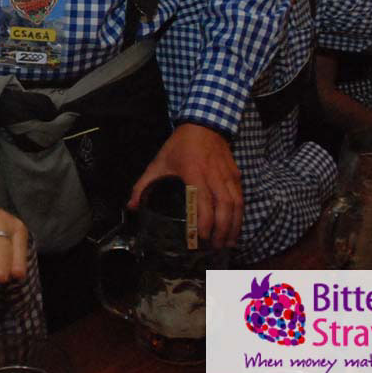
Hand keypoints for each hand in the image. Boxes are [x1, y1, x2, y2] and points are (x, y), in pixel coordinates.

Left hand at [128, 123, 241, 247]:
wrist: (204, 124)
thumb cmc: (180, 145)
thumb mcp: (158, 162)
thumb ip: (143, 184)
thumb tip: (131, 206)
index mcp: (193, 171)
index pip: (202, 200)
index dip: (204, 221)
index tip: (200, 237)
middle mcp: (213, 174)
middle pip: (224, 206)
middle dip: (221, 229)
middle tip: (215, 247)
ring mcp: (227, 175)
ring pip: (236, 203)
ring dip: (233, 225)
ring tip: (227, 243)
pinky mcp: (236, 175)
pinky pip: (240, 198)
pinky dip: (239, 215)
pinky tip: (234, 227)